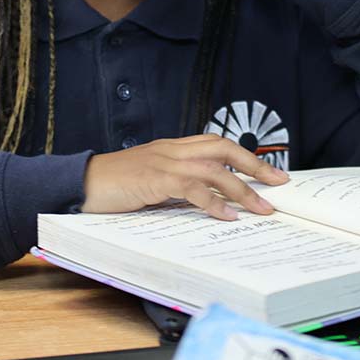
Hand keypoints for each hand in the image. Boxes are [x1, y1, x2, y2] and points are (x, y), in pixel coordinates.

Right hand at [81, 134, 288, 220]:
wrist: (79, 184)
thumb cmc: (113, 188)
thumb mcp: (151, 184)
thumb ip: (176, 187)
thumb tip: (208, 203)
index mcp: (172, 148)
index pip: (217, 144)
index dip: (246, 156)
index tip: (270, 174)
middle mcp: (171, 149)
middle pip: (222, 148)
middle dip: (255, 165)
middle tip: (280, 184)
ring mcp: (163, 162)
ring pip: (213, 169)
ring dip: (242, 189)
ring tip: (263, 208)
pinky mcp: (153, 179)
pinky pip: (191, 187)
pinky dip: (213, 202)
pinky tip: (227, 215)